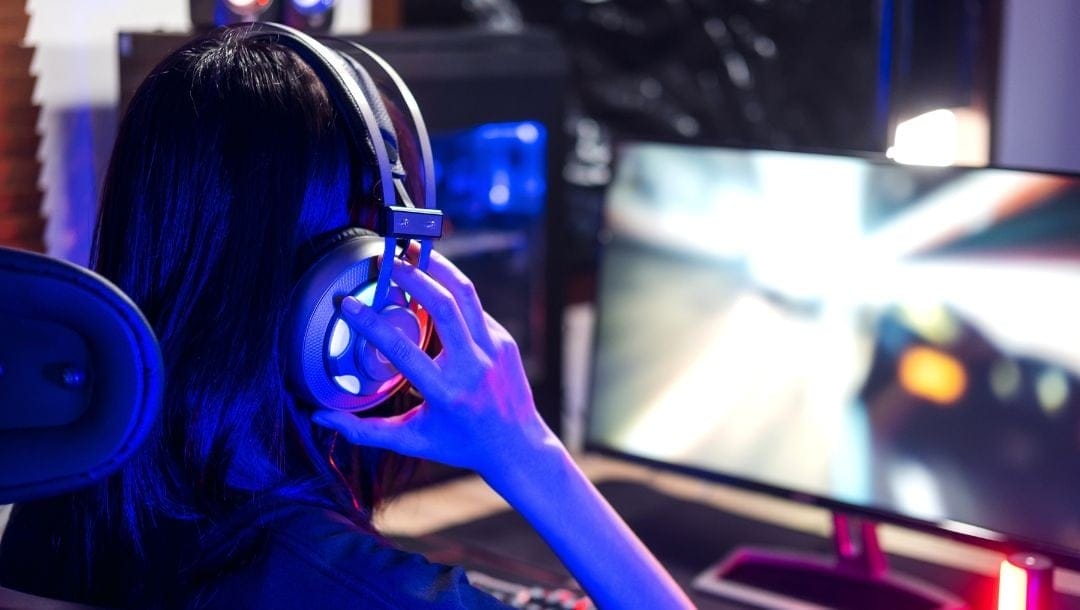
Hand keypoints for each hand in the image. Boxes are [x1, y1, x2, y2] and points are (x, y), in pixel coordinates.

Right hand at [311, 250, 559, 479]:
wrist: (518, 446)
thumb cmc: (460, 445)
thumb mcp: (411, 441)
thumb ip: (363, 431)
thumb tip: (319, 417)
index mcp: (446, 393)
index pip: (403, 349)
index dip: (371, 323)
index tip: (348, 303)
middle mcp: (473, 367)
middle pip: (443, 305)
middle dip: (412, 276)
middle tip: (386, 260)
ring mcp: (493, 349)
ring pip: (465, 294)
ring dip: (438, 267)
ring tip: (412, 252)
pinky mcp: (504, 340)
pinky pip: (474, 309)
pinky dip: (451, 291)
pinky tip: (432, 281)